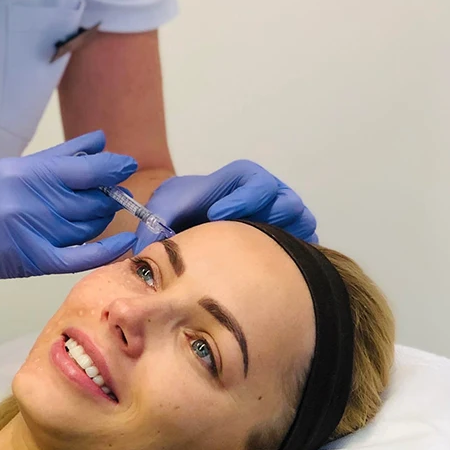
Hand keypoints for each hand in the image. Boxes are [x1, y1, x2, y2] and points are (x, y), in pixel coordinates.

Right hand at [0, 131, 137, 283]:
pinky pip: (76, 257)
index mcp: (24, 173)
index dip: (112, 167)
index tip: (126, 164)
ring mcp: (30, 233)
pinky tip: (122, 242)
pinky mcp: (27, 261)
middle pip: (90, 201)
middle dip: (108, 196)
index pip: (85, 169)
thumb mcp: (7, 167)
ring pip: (86, 226)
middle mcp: (30, 202)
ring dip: (101, 218)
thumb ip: (55, 157)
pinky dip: (103, 251)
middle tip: (114, 193)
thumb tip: (98, 141)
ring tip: (102, 211)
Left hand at [133, 160, 317, 251]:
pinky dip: (296, 253)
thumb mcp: (164, 210)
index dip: (242, 197)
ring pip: (301, 221)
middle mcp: (270, 195)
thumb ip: (154, 223)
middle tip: (241, 235)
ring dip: (283, 236)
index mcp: (242, 180)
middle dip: (266, 218)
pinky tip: (272, 270)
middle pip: (285, 201)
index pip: (253, 181)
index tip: (216, 214)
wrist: (198, 227)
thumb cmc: (184, 212)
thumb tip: (142, 252)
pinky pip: (307, 244)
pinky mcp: (294, 241)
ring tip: (257, 255)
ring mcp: (285, 217)